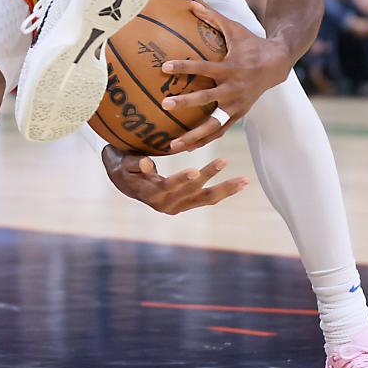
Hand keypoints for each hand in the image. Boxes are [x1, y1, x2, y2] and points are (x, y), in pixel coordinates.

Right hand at [102, 146, 245, 214]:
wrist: (123, 181)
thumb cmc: (123, 167)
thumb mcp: (124, 163)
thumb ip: (135, 164)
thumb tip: (148, 164)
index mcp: (152, 194)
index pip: (169, 187)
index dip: (181, 180)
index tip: (194, 171)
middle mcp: (167, 205)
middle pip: (194, 194)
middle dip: (212, 178)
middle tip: (225, 161)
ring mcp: (178, 206)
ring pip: (205, 198)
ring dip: (225, 189)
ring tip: (244, 181)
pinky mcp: (185, 204)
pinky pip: (206, 198)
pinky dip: (222, 191)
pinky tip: (237, 185)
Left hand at [160, 3, 291, 152]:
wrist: (278, 64)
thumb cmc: (251, 43)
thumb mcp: (234, 28)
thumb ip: (212, 17)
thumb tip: (190, 2)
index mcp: (229, 68)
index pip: (203, 68)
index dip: (184, 67)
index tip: (164, 67)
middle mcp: (233, 89)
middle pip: (206, 99)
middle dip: (185, 102)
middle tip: (164, 104)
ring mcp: (237, 105)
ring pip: (213, 125)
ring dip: (193, 137)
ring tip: (171, 146)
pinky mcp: (239, 115)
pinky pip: (220, 131)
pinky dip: (205, 141)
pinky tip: (187, 149)